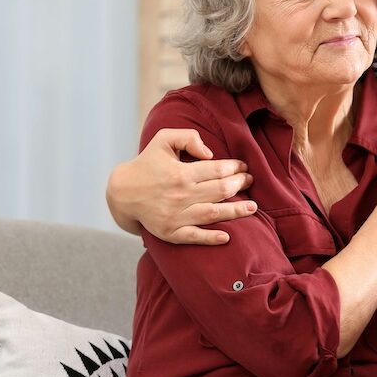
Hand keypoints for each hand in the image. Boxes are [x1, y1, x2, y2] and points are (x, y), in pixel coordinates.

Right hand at [105, 128, 255, 243]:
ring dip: (236, 211)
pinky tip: (227, 237)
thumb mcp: (163, 139)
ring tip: (253, 208)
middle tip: (250, 181)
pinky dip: (211, 238)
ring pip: (213, 214)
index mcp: (181, 172)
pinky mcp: (171, 232)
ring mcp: (176, 216)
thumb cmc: (147, 163)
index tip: (243, 167)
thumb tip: (210, 153)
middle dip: (240, 185)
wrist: (122, 192)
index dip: (235, 168)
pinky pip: (194, 236)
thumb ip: (187, 138)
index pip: (217, 170)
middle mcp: (181, 195)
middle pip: (220, 191)